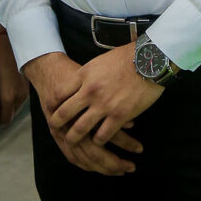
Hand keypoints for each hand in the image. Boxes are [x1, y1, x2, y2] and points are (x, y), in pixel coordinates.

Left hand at [0, 34, 28, 125]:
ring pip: (16, 106)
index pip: (5, 120)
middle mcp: (19, 97)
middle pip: (11, 114)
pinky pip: (20, 98)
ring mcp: (25, 90)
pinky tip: (5, 91)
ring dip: (8, 107)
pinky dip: (13, 99)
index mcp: (8, 97)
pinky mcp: (27, 84)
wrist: (10, 40)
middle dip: (2, 115)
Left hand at [25, 52, 142, 175]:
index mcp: (84, 75)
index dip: (54, 104)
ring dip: (75, 138)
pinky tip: (98, 142)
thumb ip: (86, 76)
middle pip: (65, 114)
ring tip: (73, 142)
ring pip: (81, 129)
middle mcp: (90, 92)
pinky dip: (98, 141)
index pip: (60, 94)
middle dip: (57, 124)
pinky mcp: (119, 116)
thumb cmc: (124, 58)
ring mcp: (104, 105)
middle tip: (55, 130)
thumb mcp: (98, 62)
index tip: (52, 110)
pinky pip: (102, 136)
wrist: (148, 61)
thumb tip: (78, 85)